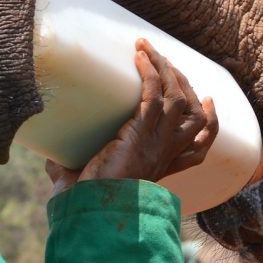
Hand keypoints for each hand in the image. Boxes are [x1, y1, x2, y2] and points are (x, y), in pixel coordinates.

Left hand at [46, 38, 217, 194]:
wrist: (91, 212)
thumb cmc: (86, 204)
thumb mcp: (89, 185)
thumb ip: (74, 172)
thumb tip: (51, 163)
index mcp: (161, 167)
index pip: (199, 147)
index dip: (210, 121)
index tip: (209, 101)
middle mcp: (166, 153)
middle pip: (196, 116)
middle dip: (186, 84)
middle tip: (169, 63)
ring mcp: (157, 141)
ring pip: (179, 96)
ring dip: (166, 68)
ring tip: (149, 49)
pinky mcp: (141, 131)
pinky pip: (155, 93)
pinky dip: (150, 71)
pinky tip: (140, 56)